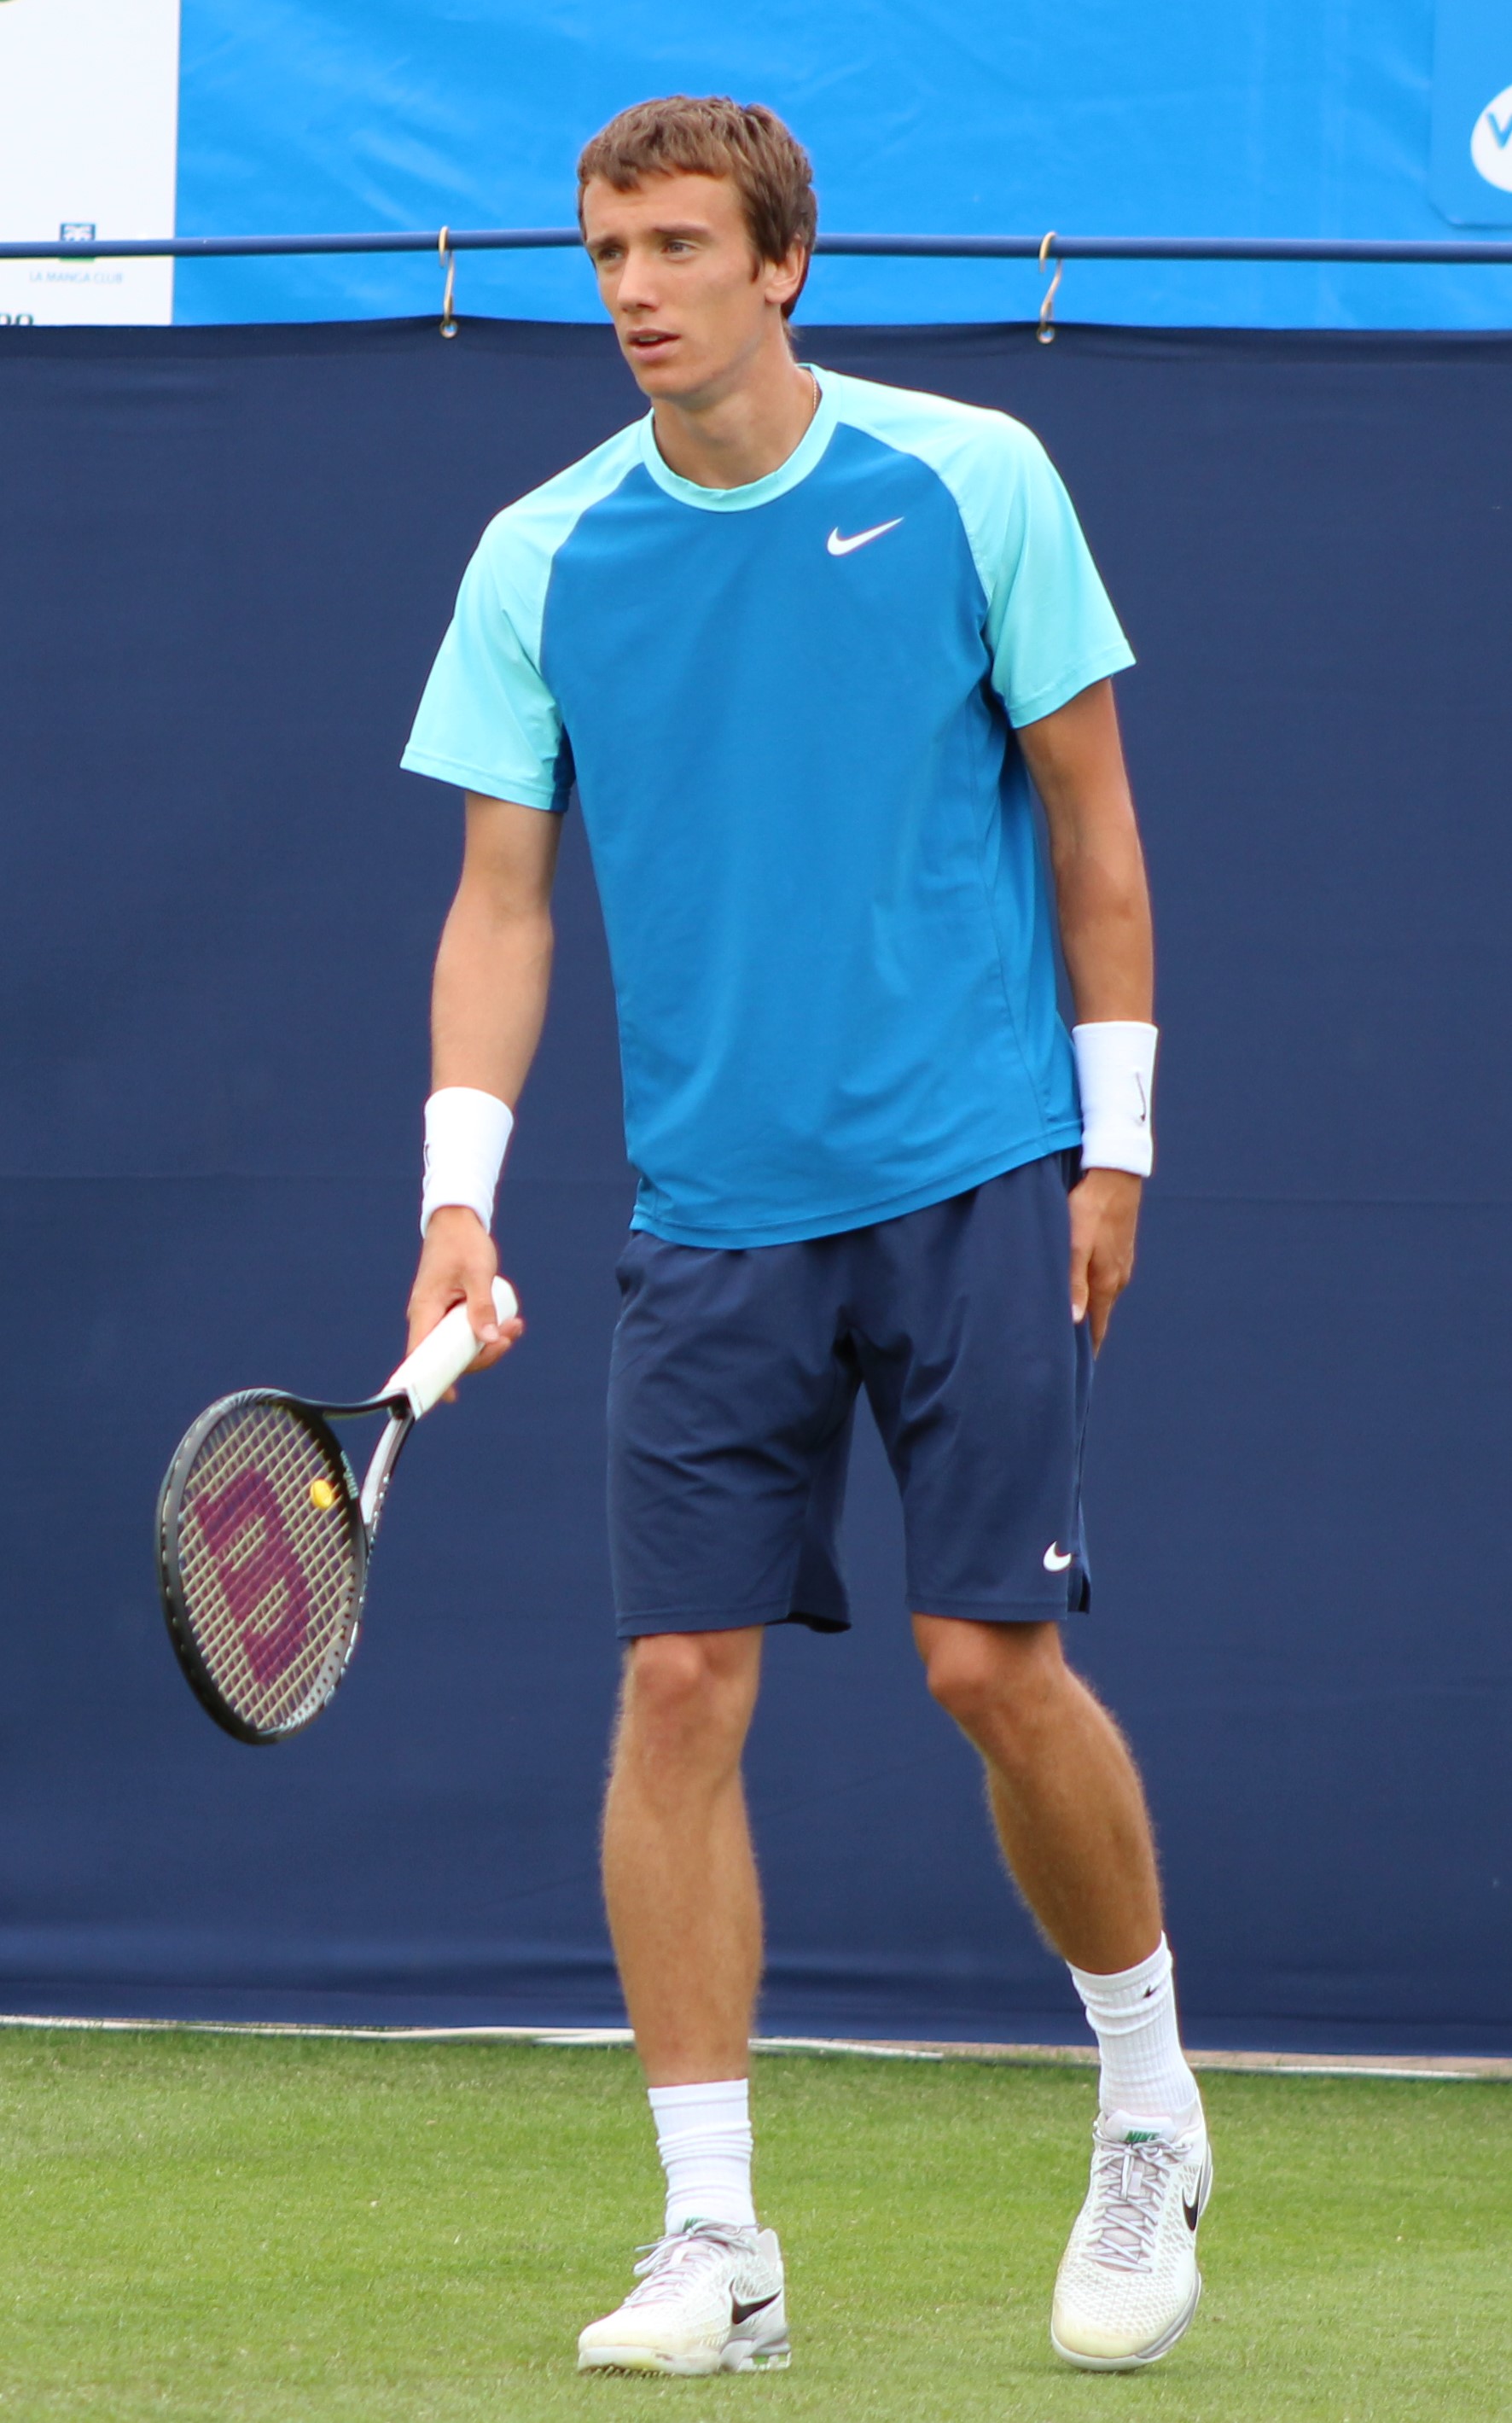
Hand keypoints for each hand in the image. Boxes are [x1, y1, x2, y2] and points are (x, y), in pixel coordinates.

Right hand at [405, 1206, 523, 1397]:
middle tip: (508, 1337)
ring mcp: (439, 1315)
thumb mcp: (477, 1273)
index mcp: (425, 1310)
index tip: (451, 1397)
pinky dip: (486, 1331)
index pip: (421, 1356)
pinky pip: (466, 1332)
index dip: (433, 1380)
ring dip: (489, 1342)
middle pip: (448, 1356)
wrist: (457, 1221)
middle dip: (481, 1355)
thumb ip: (482, 1307)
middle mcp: (427, 1317)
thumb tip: (488, 1341)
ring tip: (515, 1325)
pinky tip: (508, 1322)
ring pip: (461, 1345)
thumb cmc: (463, 1243)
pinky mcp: (451, 1311)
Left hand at [1068, 1167, 1141, 1352]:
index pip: (1097, 1327)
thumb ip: (1073, 1282)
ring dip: (1089, 1310)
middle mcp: (1118, 1278)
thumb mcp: (1074, 1244)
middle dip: (1085, 1334)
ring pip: (1102, 1296)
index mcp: (1107, 1282)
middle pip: (1100, 1315)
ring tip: (1069, 1325)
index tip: (1076, 1372)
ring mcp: (1121, 1264)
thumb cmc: (1089, 1207)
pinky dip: (1093, 1290)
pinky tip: (1080, 1288)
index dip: (1087, 1350)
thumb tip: (1074, 1321)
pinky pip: (1105, 1279)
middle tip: (1065, 1354)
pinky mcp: (1120, 1249)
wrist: (1115, 1174)